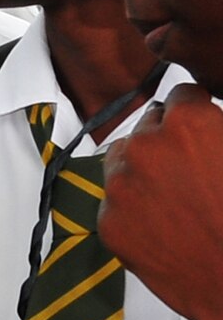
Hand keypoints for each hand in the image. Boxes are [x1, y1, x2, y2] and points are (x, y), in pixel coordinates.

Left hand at [101, 84, 222, 319]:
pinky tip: (164, 225)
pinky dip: (134, 207)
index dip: (197, 111)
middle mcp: (146, 148)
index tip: (201, 125)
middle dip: (168, 139)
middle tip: (191, 166)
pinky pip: (115, 201)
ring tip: (174, 195)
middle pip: (148, 125)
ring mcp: (120, 187)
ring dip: (142, 168)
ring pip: (122, 160)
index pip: (181, 95)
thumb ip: (219, 131)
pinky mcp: (108, 223)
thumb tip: (207, 124)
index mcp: (188, 124)